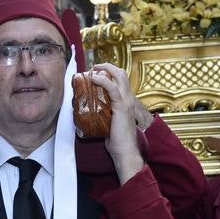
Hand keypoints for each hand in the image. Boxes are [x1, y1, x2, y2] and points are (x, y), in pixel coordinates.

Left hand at [85, 64, 143, 182]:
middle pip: (122, 74)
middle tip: (95, 67)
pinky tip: (94, 78)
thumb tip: (90, 114)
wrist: (125, 152)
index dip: (110, 74)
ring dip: (105, 68)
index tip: (97, 73)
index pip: (121, 81)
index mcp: (127, 102)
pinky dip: (102, 80)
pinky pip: (112, 87)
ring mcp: (127, 101)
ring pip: (119, 76)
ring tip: (93, 69)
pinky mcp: (121, 106)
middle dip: (108, 66)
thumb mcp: (109, 124)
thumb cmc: (118, 142)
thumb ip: (104, 116)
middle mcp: (129, 99)